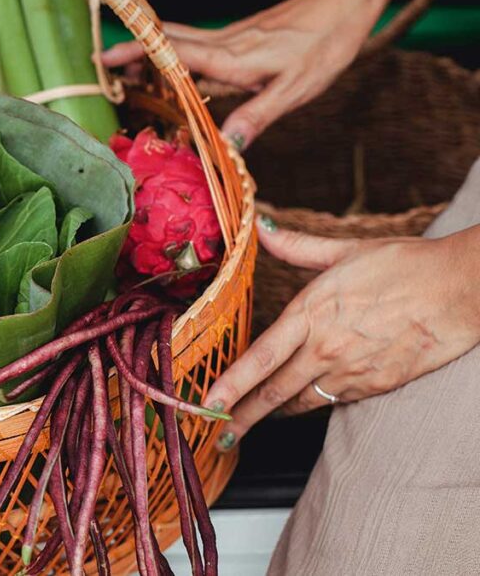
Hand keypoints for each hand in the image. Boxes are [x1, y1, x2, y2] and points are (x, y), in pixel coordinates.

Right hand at [103, 0, 412, 148]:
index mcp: (231, 58)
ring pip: (179, 39)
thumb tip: (226, 147)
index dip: (138, 55)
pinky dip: (173, 51)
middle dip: (133, 48)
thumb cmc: (324, 45)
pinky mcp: (239, 39)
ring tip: (125, 64)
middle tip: (101, 60)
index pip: (174, 54)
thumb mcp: (295, 89)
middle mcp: (224, 44)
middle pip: (167, 41)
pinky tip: (171, 65)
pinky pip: (196, 44)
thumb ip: (257, 115)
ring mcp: (230, 39)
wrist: (344, 5)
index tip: (107, 59)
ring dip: (149, 48)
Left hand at [205, 217, 479, 450]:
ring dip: (274, 413)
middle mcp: (326, 348)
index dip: (230, 384)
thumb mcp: (346, 250)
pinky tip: (301, 403)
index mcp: (311, 313)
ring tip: (249, 423)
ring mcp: (352, 371)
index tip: (206, 402)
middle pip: (274, 392)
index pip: (260, 357)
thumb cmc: (406, 264)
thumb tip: (262, 228)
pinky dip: (313, 403)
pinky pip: (334, 401)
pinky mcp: (376, 386)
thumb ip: (297, 246)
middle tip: (218, 433)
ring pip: (301, 402)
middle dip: (241, 417)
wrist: (463, 290)